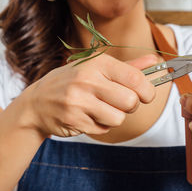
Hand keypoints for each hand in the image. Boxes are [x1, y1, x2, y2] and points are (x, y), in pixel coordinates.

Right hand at [20, 53, 156, 136]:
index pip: (135, 79)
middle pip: (131, 102)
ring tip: (100, 108)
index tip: (147, 96)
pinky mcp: (74, 120)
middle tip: (120, 102)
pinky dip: (101, 125)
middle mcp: (87, 80)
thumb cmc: (73, 82)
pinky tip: (88, 116)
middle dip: (131, 106)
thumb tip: (155, 60)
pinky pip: (103, 129)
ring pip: (119, 118)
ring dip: (114, 117)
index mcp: (98, 63)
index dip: (148, 91)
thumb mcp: (97, 68)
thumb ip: (129, 67)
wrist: (36, 103)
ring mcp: (79, 101)